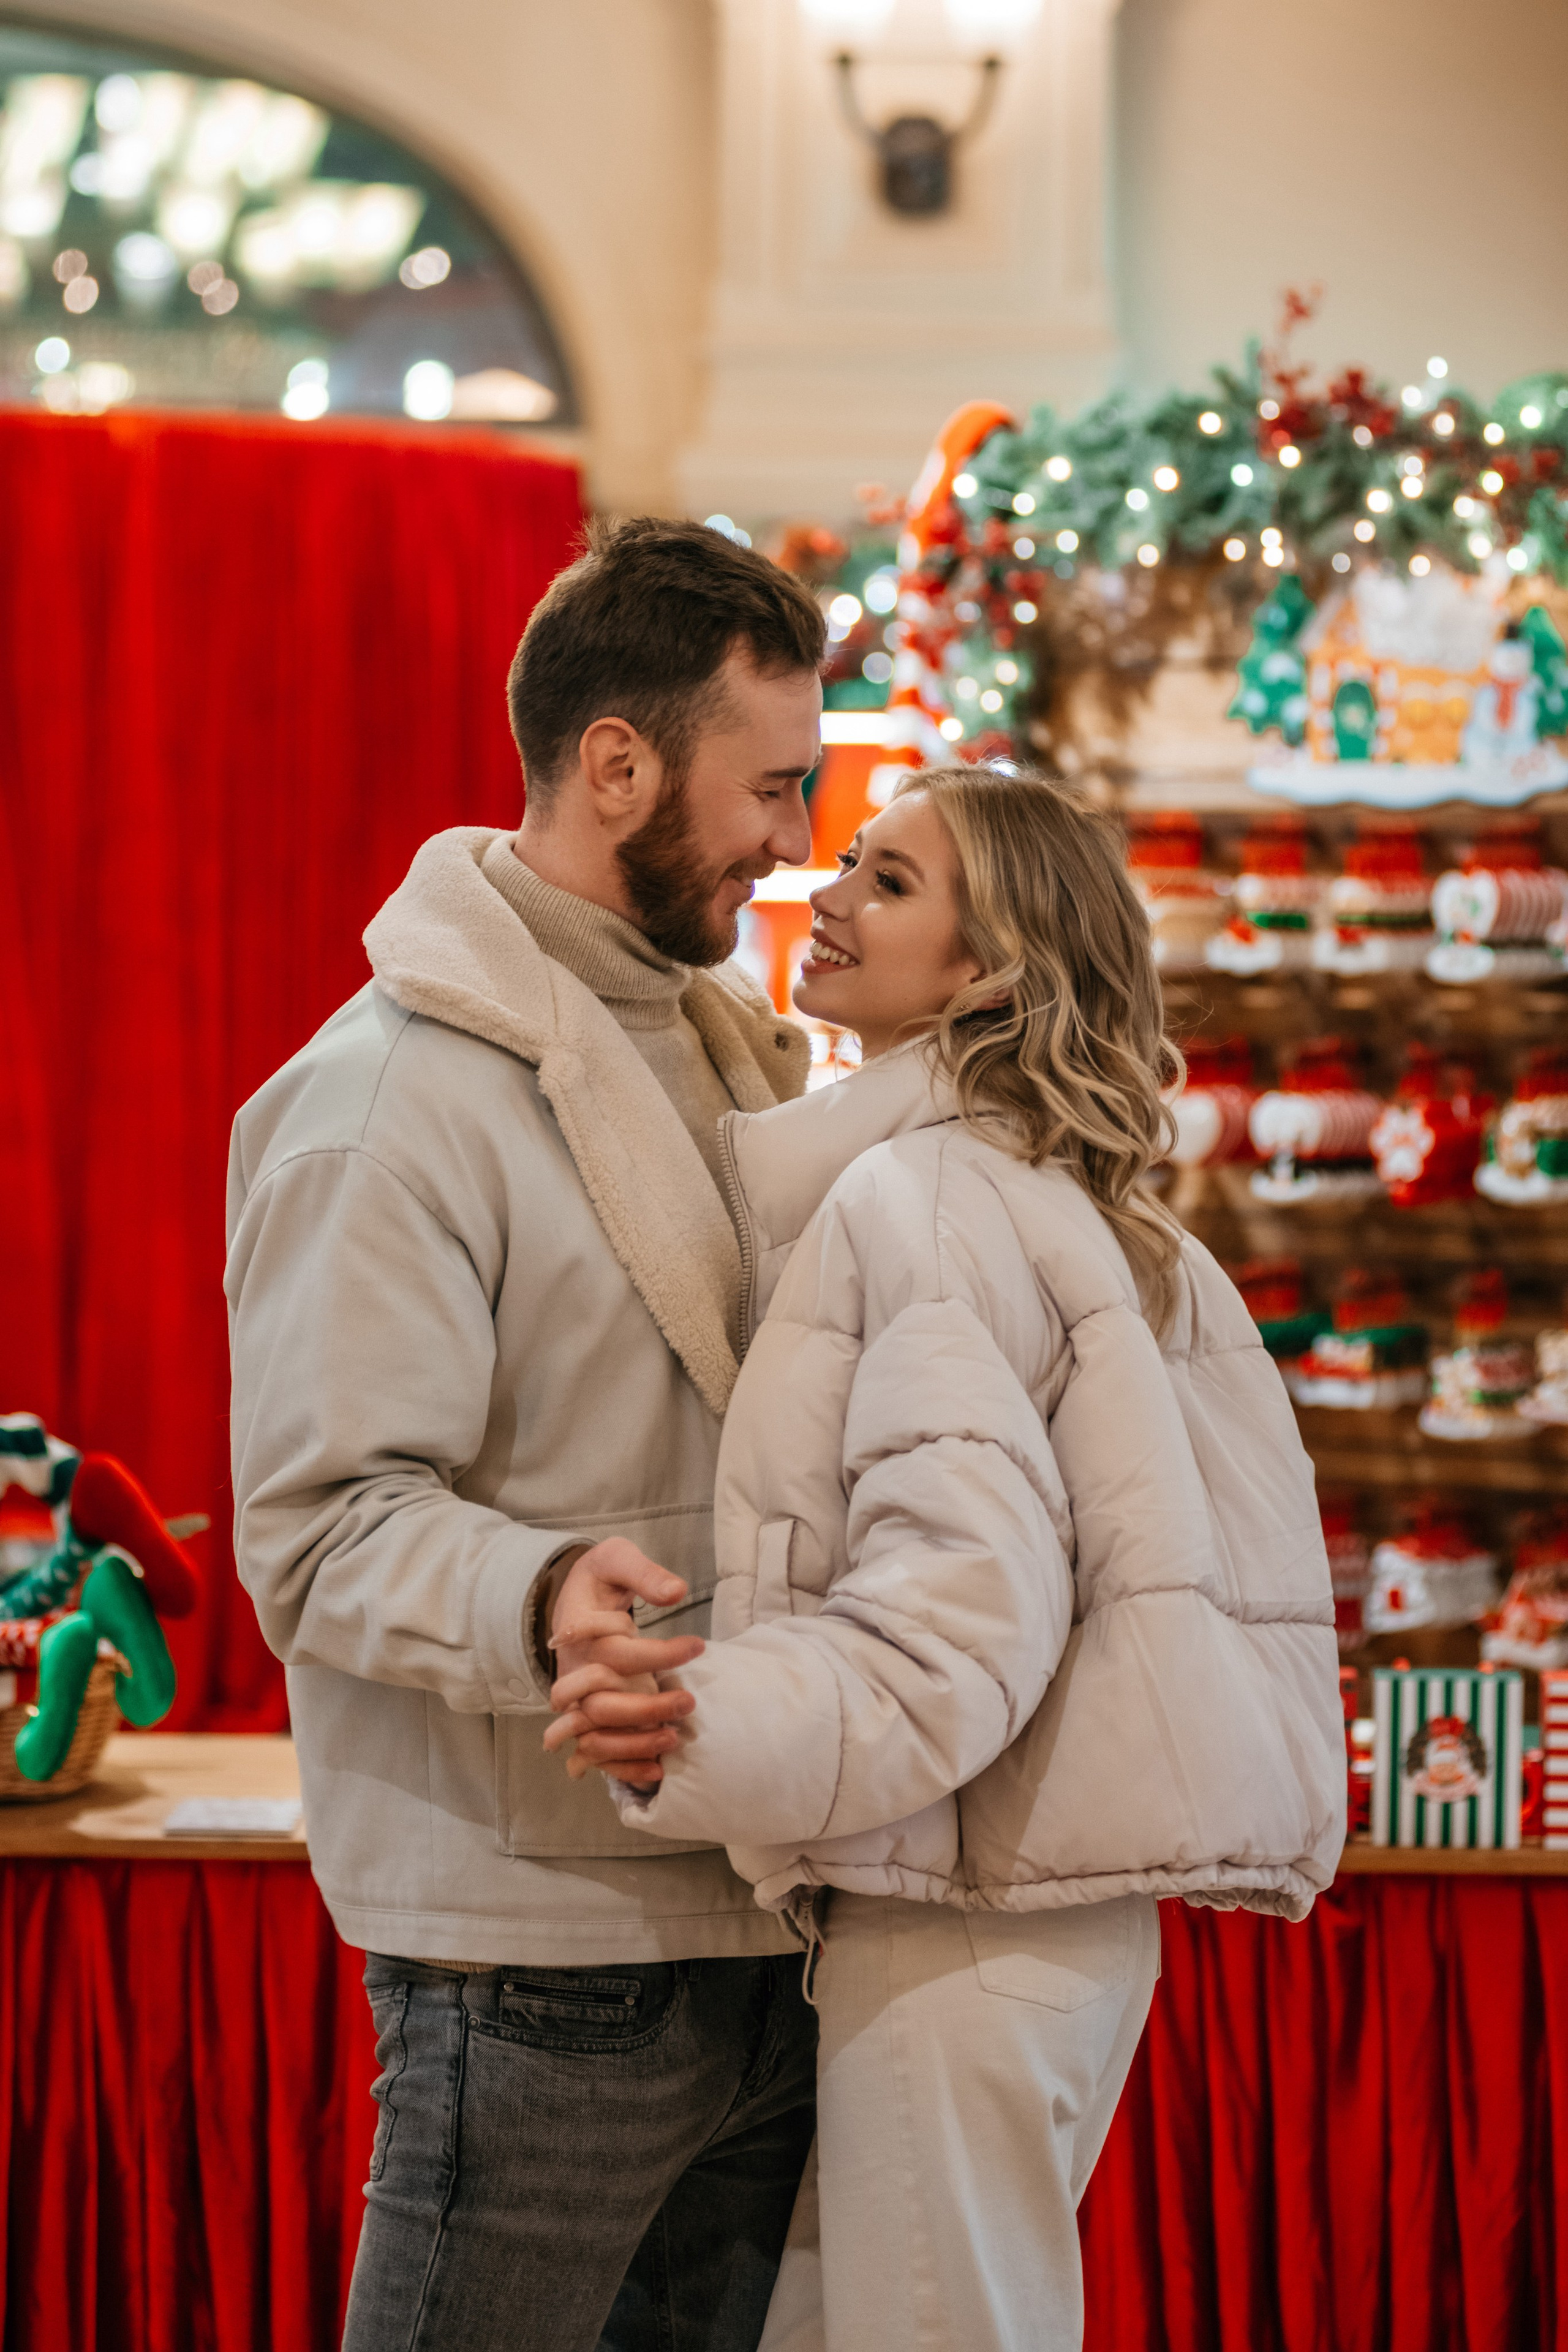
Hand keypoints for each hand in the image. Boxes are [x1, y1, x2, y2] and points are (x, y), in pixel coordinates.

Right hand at [541, 1539, 703, 1786]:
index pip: (617, 1652)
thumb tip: (676, 1592)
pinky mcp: (582, 1715)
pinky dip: (622, 1766)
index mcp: (577, 1631)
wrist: (573, 1597)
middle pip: (601, 1702)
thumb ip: (643, 1573)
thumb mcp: (616, 1558)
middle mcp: (572, 1669)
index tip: (698, 1646)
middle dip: (647, 1708)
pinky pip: (595, 1752)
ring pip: (595, 1734)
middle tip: (690, 1700)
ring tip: (675, 1737)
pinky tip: (657, 1770)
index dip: (659, 1654)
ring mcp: (575, 1696)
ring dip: (635, 1742)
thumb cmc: (600, 1577)